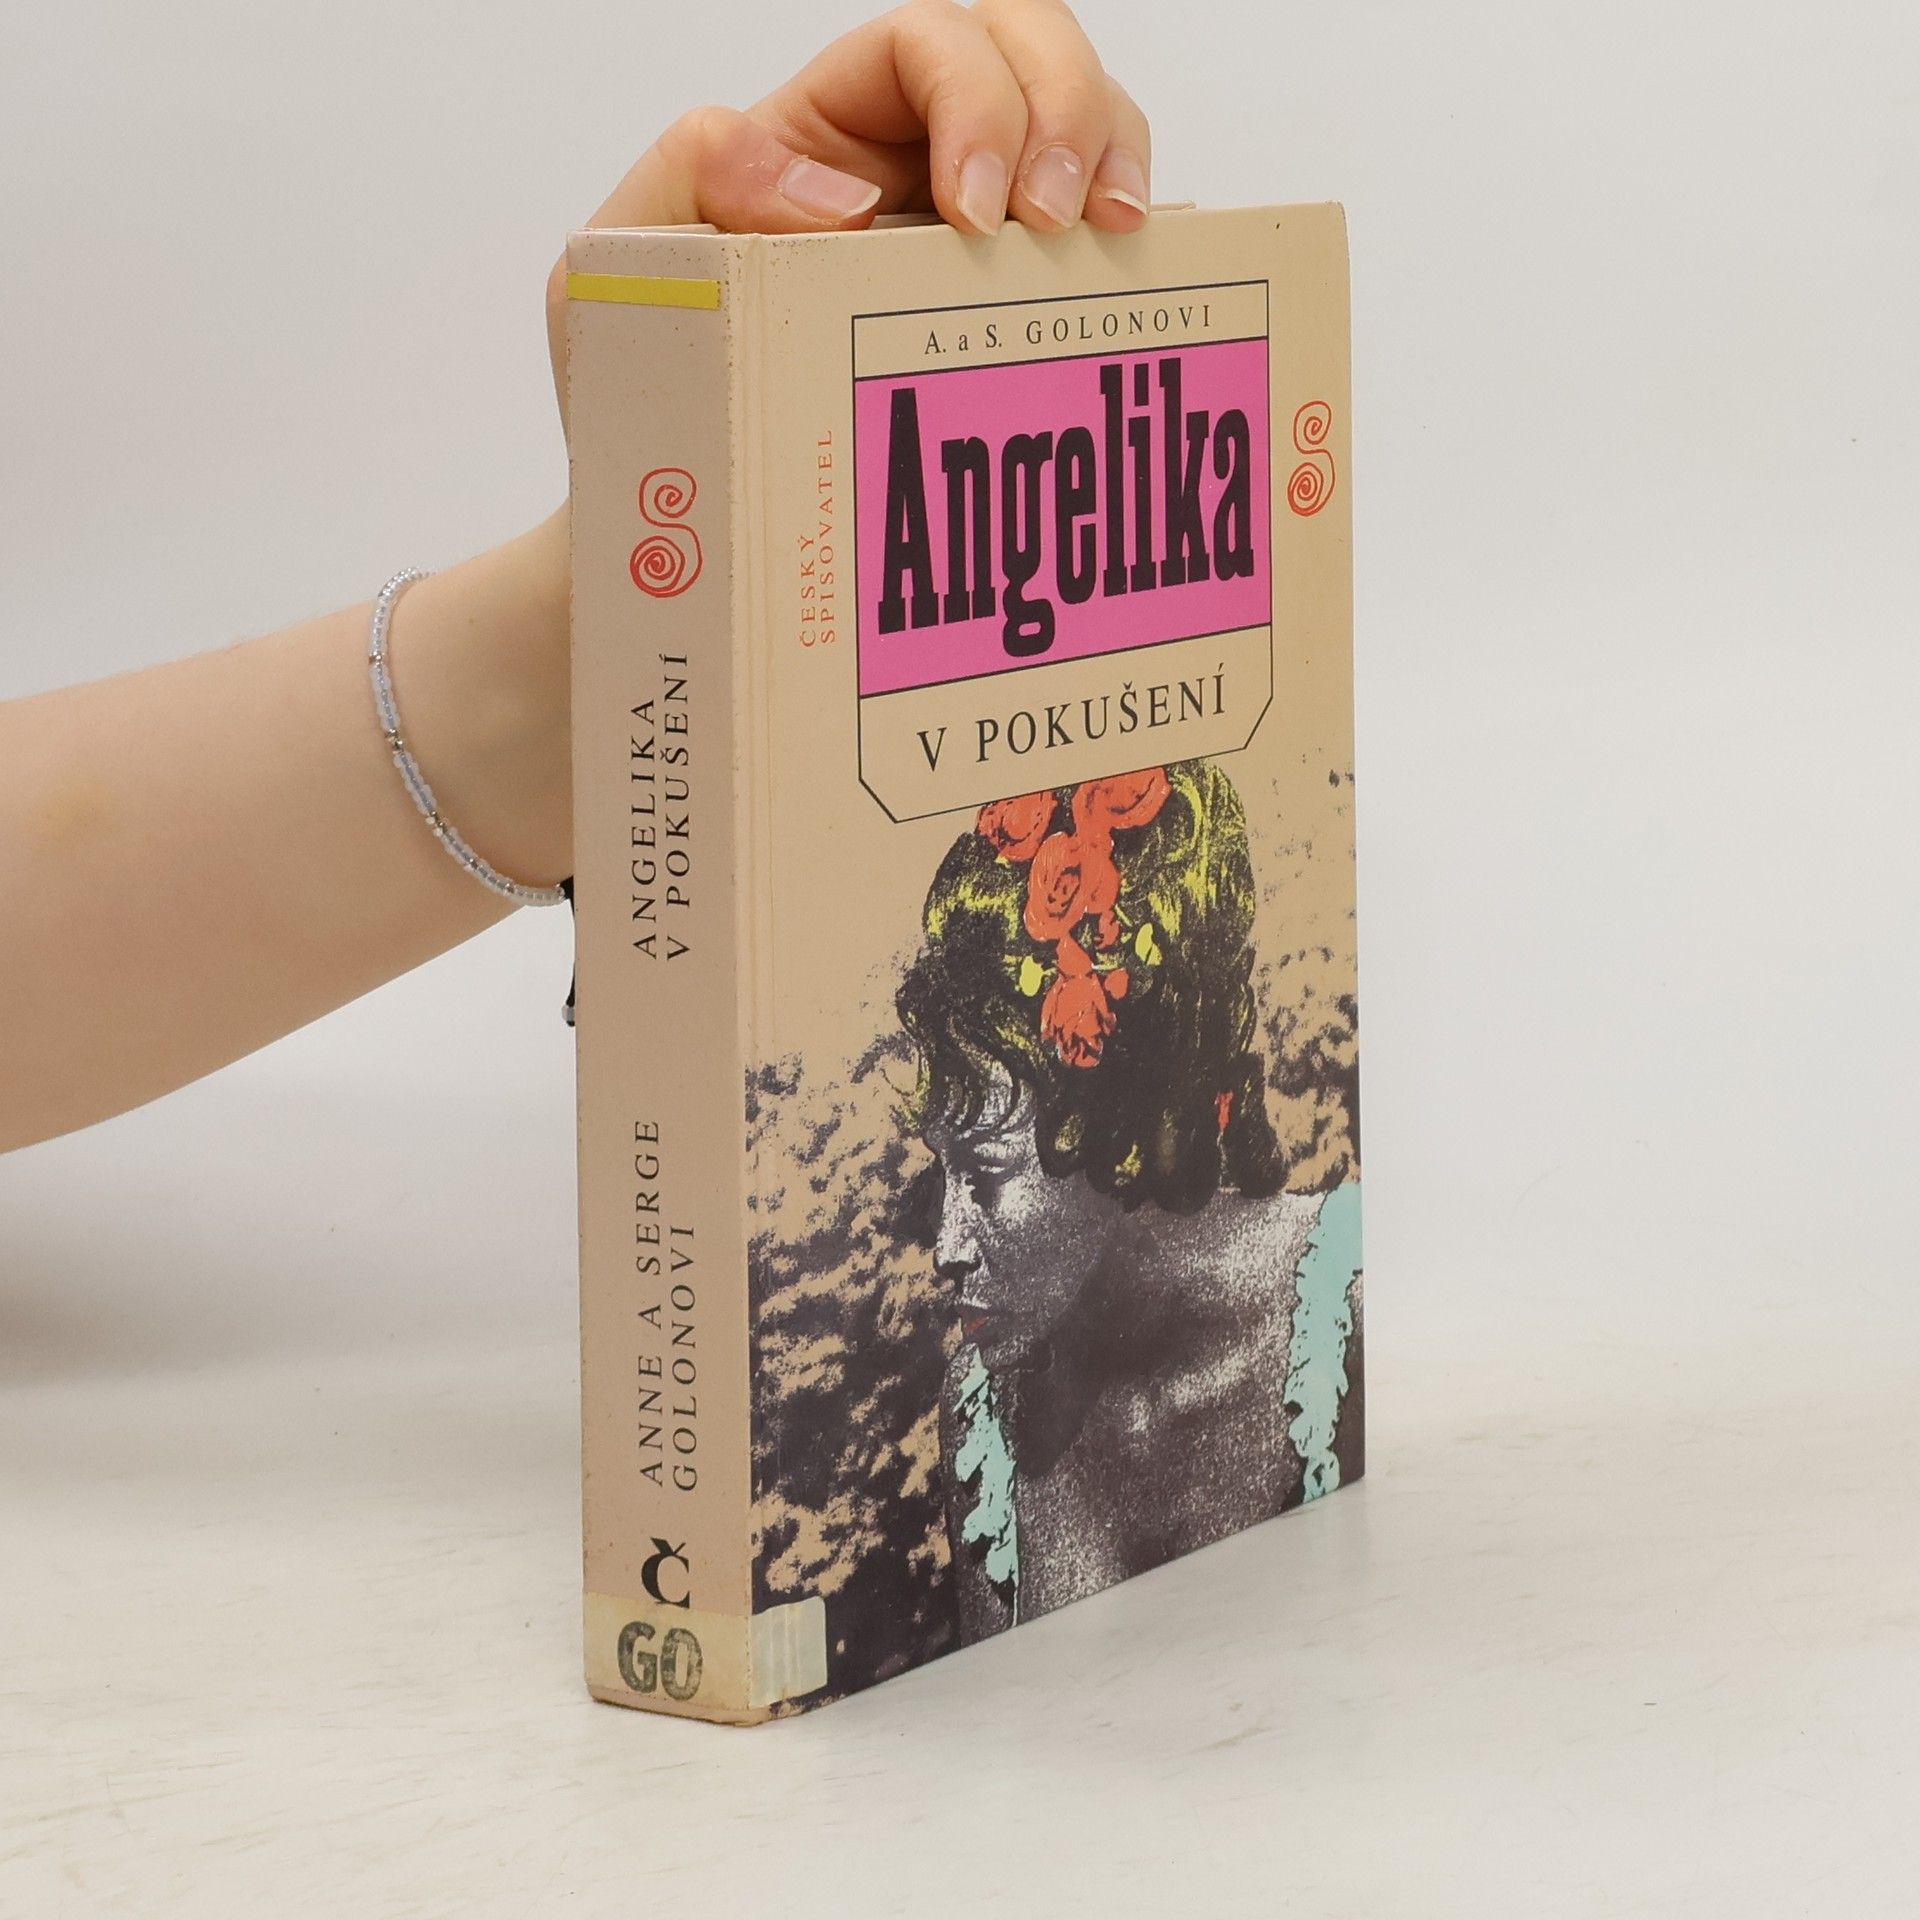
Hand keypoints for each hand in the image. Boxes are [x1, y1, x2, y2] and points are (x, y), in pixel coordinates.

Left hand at [546, 0, 1150, 416]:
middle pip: (1025, 50)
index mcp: (821, 132)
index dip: (975, 97)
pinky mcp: (1012, 304)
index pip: (925, 43)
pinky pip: (1094, 233)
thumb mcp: (626, 264)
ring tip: (1114, 239)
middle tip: (1058, 222)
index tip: (975, 213)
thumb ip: (694, 181)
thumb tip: (837, 197)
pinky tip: (1131, 278)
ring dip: (1116, 159)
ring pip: (1081, 125)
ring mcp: (973, 231)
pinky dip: (1130, 238)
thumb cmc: (650, 378)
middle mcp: (909, 161)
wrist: (680, 509)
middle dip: (1068, 111)